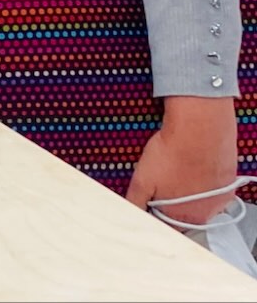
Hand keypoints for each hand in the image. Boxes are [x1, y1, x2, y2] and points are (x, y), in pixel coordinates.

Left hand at [128, 96, 237, 225]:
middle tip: (162, 180)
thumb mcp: (141, 179)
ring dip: (187, 191)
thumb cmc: (171, 154)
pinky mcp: (228, 186)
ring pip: (198, 203)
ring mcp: (218, 201)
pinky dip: (203, 181)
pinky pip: (212, 190)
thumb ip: (135, 201)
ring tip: (177, 171)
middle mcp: (204, 215)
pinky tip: (193, 167)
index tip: (149, 200)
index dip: (154, 213)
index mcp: (181, 217)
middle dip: (169, 202)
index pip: (166, 227)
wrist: (199, 131)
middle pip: (182, 216)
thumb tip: (129, 213)